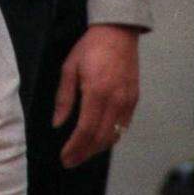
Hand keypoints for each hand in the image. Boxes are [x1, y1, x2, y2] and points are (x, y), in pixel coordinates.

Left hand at [54, 24, 138, 167]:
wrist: (117, 32)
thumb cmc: (89, 48)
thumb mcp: (69, 68)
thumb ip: (64, 98)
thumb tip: (58, 123)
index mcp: (97, 92)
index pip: (86, 129)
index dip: (75, 147)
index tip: (65, 157)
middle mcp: (116, 100)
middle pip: (101, 137)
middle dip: (85, 153)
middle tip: (70, 162)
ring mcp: (128, 101)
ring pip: (114, 135)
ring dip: (97, 149)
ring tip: (82, 154)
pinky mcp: (135, 99)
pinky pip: (123, 126)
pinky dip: (111, 137)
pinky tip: (99, 140)